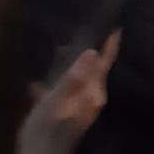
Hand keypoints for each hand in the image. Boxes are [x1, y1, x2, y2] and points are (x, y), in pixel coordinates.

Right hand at [19, 31, 120, 153]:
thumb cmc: (47, 127)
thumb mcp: (57, 99)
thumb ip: (74, 77)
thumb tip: (93, 52)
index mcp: (93, 91)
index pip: (105, 62)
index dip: (110, 44)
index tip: (115, 26)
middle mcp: (92, 98)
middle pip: (92, 69)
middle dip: (84, 52)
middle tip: (75, 36)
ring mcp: (81, 108)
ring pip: (78, 79)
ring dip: (68, 67)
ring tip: (56, 54)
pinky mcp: (69, 116)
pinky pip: (67, 92)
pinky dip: (56, 84)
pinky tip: (37, 85)